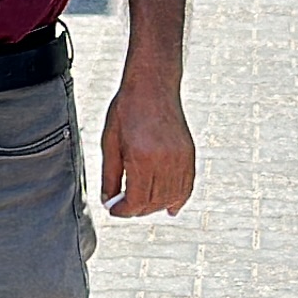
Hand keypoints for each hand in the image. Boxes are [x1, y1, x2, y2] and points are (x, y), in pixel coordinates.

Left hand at [100, 81, 195, 217]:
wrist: (153, 86)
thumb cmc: (127, 110)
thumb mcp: (110, 142)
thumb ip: (110, 175)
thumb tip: (109, 201)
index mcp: (142, 158)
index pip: (137, 201)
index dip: (124, 211)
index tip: (114, 210)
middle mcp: (165, 160)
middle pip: (154, 202)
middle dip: (137, 210)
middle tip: (123, 206)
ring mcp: (180, 158)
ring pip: (171, 197)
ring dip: (156, 207)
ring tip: (141, 206)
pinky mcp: (189, 154)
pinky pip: (187, 185)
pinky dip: (179, 199)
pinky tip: (171, 207)